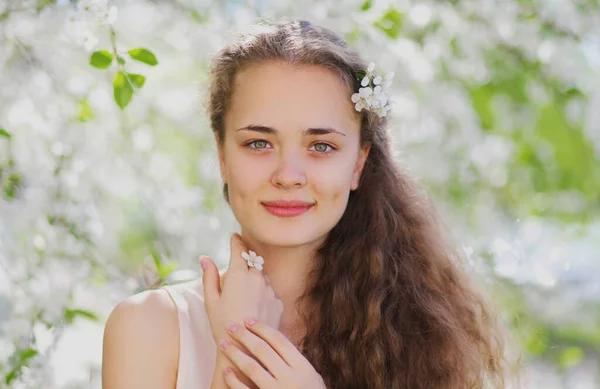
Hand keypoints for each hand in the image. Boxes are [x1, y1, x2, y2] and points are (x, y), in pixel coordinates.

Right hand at [201, 233, 283, 350]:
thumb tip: (205, 258)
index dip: (236, 241)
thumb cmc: (223, 325)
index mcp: (238, 274)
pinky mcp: (278, 301)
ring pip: (262, 275)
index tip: (234, 236)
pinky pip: (270, 290)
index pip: (239, 249)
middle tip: (238, 265)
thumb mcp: (211, 301)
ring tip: (245, 293)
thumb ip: (209, 276)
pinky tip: (255, 306)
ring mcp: (270, 289)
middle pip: (253, 260)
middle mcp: (257, 277)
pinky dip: (263, 292)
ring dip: (255, 276)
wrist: (246, 349)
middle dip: (246, 259)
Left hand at [219, 319, 325, 388]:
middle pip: (263, 350)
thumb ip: (295, 360)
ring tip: (223, 343)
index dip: (262, 329)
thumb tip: (275, 341)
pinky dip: (234, 380)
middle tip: (231, 326)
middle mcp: (290, 377)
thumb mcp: (311, 376)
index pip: (279, 341)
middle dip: (245, 336)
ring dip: (235, 353)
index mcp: (302, 367)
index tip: (248, 320)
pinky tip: (226, 370)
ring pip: (252, 367)